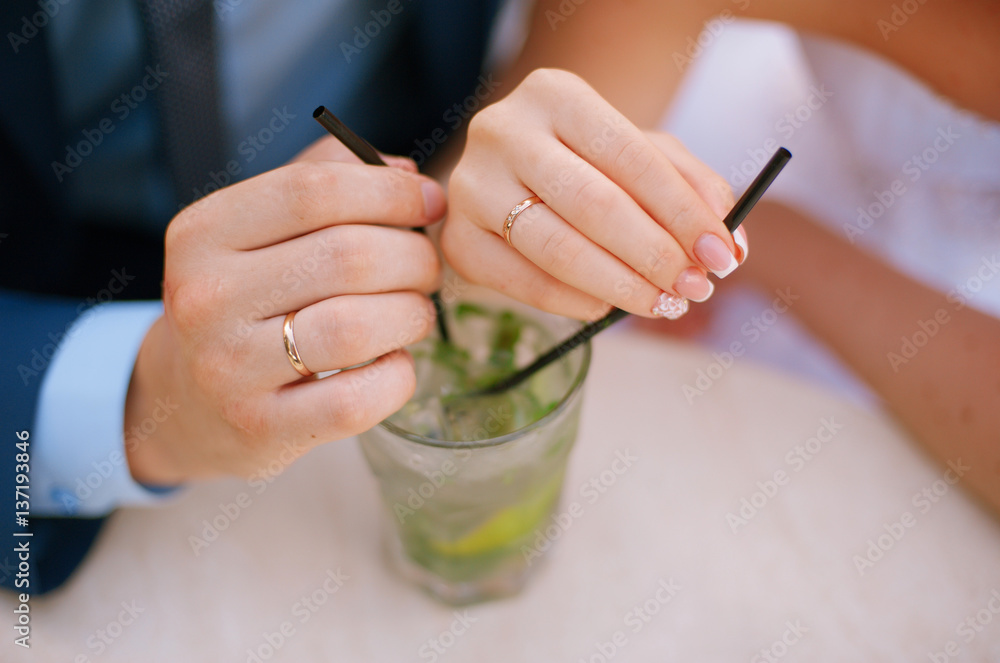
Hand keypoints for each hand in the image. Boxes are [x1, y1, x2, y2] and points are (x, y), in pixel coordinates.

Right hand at [124, 137, 445, 482]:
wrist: (187, 401)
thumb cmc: (247, 301)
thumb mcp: (259, 230)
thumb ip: (325, 181)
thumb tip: (406, 173)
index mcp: (204, 233)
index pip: (314, 192)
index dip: (390, 192)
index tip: (430, 202)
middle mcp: (206, 297)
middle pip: (348, 257)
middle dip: (414, 258)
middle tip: (427, 269)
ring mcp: (228, 368)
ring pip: (356, 327)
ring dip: (411, 314)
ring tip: (414, 312)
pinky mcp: (260, 427)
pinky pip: (357, 399)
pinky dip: (397, 376)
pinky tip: (392, 362)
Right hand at [441, 68, 746, 320]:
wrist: (508, 170)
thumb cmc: (585, 162)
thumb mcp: (640, 154)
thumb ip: (691, 187)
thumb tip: (730, 246)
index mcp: (554, 95)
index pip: (631, 157)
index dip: (683, 212)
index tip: (722, 255)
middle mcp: (503, 132)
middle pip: (594, 206)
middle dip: (655, 255)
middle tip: (694, 288)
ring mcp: (471, 187)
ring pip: (558, 249)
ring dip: (621, 287)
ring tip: (662, 303)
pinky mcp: (458, 240)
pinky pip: (524, 284)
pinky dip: (574, 303)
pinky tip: (607, 309)